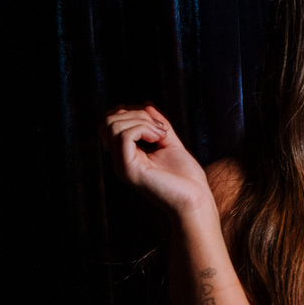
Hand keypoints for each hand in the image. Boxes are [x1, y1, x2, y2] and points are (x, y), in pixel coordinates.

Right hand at [100, 103, 213, 218]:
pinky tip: (159, 139)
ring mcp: (121, 165)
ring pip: (113, 125)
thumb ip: (157, 124)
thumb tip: (146, 105)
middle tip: (160, 128)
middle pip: (108, 120)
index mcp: (126, 154)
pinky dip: (143, 129)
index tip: (158, 124)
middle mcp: (119, 159)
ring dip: (141, 121)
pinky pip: (124, 135)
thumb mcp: (170, 142)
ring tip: (160, 135)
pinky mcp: (128, 169)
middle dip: (136, 114)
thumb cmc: (186, 177)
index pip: (112, 122)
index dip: (133, 112)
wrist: (194, 200)